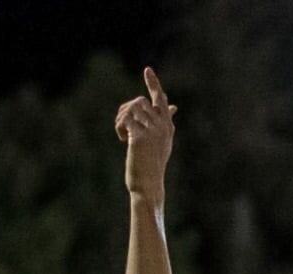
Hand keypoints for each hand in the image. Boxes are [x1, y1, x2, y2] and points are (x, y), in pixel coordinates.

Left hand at [115, 67, 175, 201]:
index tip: (147, 70)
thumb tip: (173, 106)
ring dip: (121, 120)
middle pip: (139, 102)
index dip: (154, 84)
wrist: (148, 185)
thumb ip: (166, 122)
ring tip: (123, 135)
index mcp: (167, 127)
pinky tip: (123, 140)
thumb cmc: (152, 166)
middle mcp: (162, 126)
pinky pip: (124, 120)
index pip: (160, 100)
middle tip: (122, 128)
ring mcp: (152, 131)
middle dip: (126, 111)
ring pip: (131, 108)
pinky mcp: (140, 137)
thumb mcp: (162, 142)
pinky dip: (119, 128)